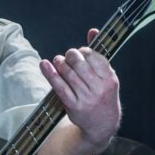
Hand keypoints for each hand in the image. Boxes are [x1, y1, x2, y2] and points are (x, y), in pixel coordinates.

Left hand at [39, 28, 120, 148]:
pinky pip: (59, 87)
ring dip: (60, 63)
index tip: (81, 52)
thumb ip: (98, 53)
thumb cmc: (103, 95)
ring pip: (68, 74)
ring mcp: (86, 98)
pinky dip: (50, 74)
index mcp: (109, 79)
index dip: (84, 51)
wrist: (103, 124)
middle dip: (71, 55)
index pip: (94, 57)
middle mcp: (99, 88)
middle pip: (79, 63)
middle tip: (68, 56)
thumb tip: (92, 31)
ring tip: (59, 61)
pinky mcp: (73, 106)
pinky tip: (44, 65)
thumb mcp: (106, 75)